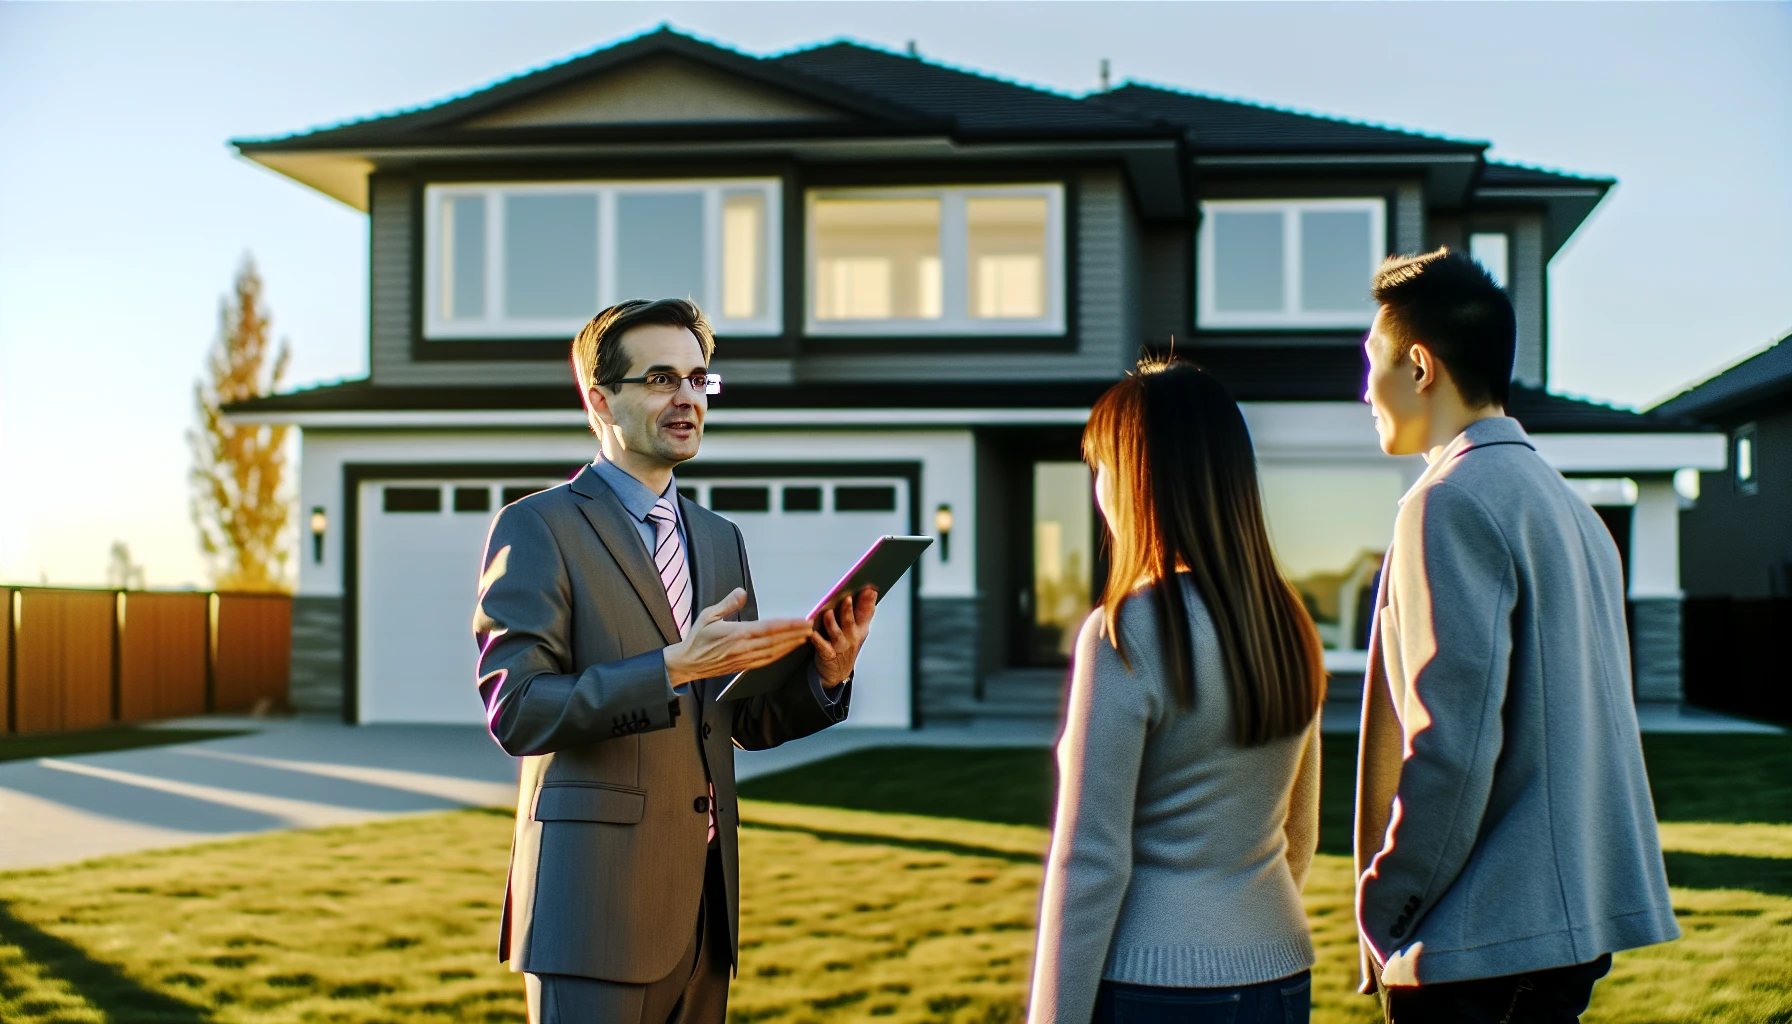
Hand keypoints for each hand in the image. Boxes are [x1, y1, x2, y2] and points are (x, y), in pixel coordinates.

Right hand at [663, 588, 812, 686]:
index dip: (788, 625)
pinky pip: (766, 660)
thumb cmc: (697, 639)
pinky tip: (789, 649)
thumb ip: (727, 604)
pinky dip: (780, 655)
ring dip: (791, 645)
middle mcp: (743, 648)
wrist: (688, 663)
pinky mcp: (744, 666)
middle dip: (795, 634)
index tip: (801, 621)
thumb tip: (741, 591)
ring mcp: (745, 658)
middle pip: (776, 641)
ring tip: (805, 637)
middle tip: (811, 627)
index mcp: (736, 634)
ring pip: (774, 652)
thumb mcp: (708, 615)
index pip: (768, 628)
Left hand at [811, 586, 876, 688]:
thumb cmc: (846, 647)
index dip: (868, 602)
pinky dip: (817, 640)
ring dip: (832, 623)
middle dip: (849, 610)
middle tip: (847, 598)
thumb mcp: (859, 630)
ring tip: (828, 613)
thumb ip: (864, 611)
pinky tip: (813, 633)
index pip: (866, 613)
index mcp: (860, 630)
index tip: (869, 589)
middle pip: (850, 621)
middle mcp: (852, 637)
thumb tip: (871, 591)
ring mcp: (840, 646)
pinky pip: (822, 646)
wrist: (837, 673)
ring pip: (836, 633)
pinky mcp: (827, 654)